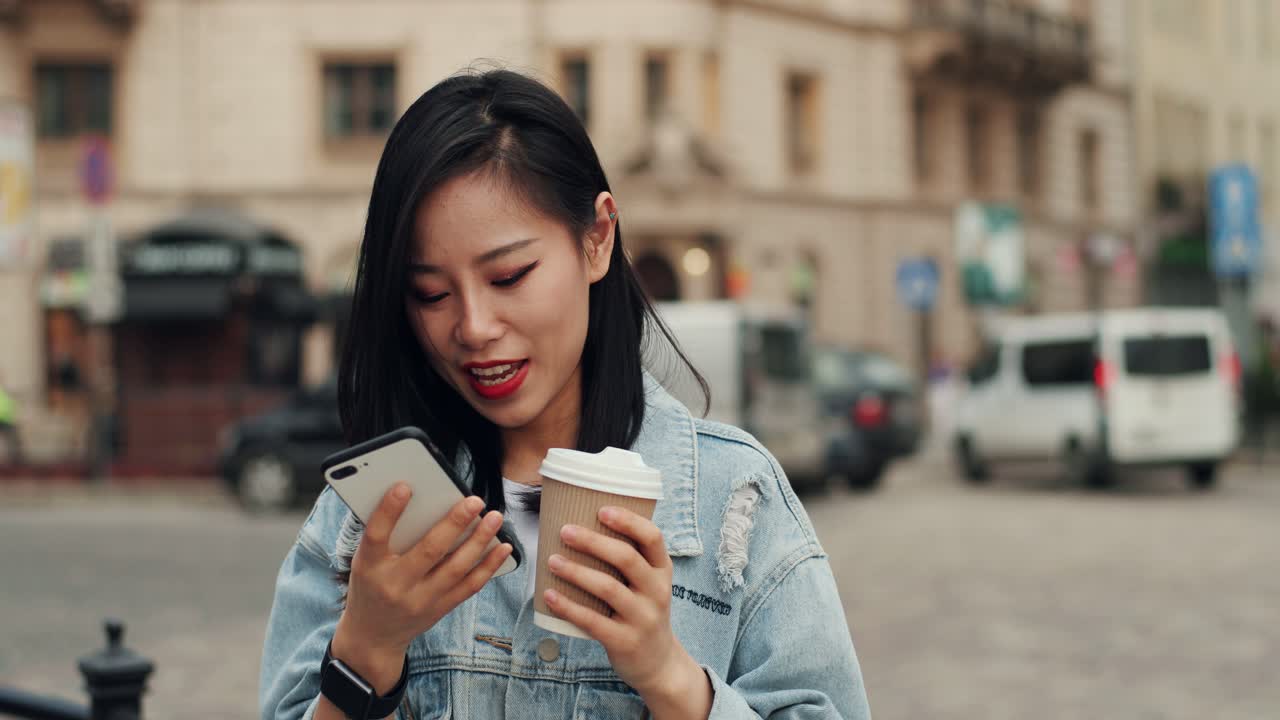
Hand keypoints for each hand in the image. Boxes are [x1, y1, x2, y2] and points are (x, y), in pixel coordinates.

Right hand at [332, 484, 512, 692]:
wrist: (372, 635)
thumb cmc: (369, 587)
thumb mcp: (365, 562)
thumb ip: (387, 537)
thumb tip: (420, 500)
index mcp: (369, 567)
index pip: (376, 536)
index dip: (389, 511)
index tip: (405, 486)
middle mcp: (395, 585)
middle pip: (428, 551)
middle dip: (454, 523)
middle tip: (474, 501)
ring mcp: (420, 600)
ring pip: (455, 569)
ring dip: (479, 541)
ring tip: (494, 518)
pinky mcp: (439, 609)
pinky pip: (469, 586)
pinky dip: (489, 566)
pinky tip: (503, 547)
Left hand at [542, 507, 695, 698]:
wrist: (658, 663)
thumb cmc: (643, 611)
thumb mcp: (649, 584)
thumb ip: (629, 560)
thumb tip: (584, 524)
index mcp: (662, 570)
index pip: (652, 537)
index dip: (628, 521)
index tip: (601, 510)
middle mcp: (657, 591)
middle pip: (626, 558)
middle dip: (592, 541)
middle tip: (564, 531)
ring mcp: (643, 617)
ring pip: (608, 588)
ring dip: (576, 571)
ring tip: (552, 560)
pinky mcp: (625, 641)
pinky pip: (593, 621)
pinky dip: (568, 606)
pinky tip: (550, 594)